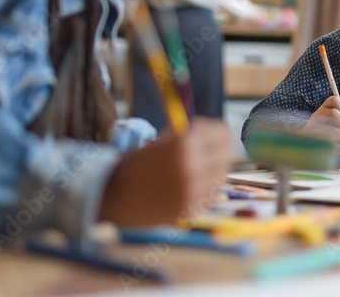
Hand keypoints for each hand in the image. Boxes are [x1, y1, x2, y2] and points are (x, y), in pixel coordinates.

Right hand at [99, 118, 232, 225]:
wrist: (112, 196)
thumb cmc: (134, 164)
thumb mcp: (161, 142)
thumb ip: (189, 136)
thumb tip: (212, 132)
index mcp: (185, 145)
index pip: (222, 133)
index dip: (215, 130)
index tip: (206, 132)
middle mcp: (194, 168)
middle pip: (227, 154)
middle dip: (219, 149)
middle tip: (206, 149)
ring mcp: (194, 192)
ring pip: (221, 175)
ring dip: (212, 168)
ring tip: (194, 167)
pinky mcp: (191, 209)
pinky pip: (211, 194)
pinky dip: (205, 187)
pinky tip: (189, 184)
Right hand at [302, 96, 339, 155]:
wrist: (303, 147)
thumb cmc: (321, 134)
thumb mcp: (332, 125)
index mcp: (322, 110)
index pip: (334, 100)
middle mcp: (316, 116)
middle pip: (333, 114)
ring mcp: (312, 128)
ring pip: (330, 129)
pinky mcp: (311, 142)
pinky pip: (327, 144)